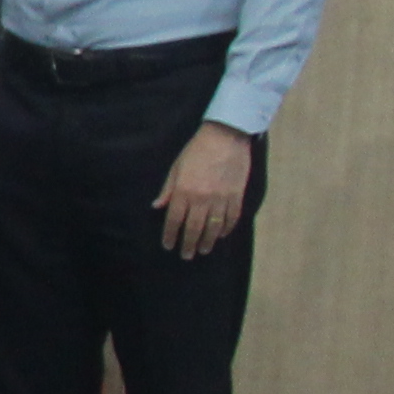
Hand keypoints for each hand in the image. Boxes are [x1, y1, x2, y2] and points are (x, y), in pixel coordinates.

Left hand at [155, 121, 256, 261]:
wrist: (225, 138)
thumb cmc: (196, 151)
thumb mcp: (176, 168)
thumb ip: (168, 190)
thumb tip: (157, 207)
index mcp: (183, 191)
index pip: (174, 220)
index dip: (170, 235)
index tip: (168, 245)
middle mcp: (201, 198)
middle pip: (193, 228)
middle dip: (188, 244)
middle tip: (186, 255)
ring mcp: (221, 198)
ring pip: (214, 227)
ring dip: (207, 241)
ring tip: (203, 250)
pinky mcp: (236, 196)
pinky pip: (232, 218)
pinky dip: (226, 229)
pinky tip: (221, 235)